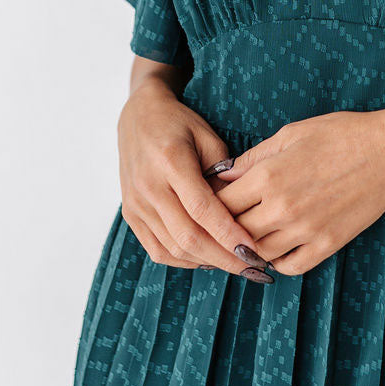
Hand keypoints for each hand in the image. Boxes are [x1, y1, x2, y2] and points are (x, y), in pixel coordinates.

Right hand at [117, 79, 274, 278]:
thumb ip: (223, 174)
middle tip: (253, 267)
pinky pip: (158, 250)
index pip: (202, 208)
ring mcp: (136, 204)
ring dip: (207, 261)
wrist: (137, 117)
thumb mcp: (208, 137)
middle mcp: (149, 186)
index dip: (228, 234)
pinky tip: (208, 258)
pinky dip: (184, 260)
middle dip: (223, 257)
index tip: (254, 250)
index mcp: (170, 160)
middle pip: (187, 236)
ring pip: (173, 248)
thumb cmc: (179, 124)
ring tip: (236, 264)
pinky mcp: (130, 216)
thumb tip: (241, 213)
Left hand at [212, 107, 384, 276]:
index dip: (211, 202)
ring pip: (259, 252)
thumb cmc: (341, 134)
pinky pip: (290, 266)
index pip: (221, 202)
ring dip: (248, 246)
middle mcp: (282, 207)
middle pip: (234, 230)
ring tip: (245, 238)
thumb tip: (224, 174)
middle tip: (221, 224)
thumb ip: (254, 157)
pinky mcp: (327, 244)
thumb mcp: (291, 133)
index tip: (209, 201)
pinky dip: (277, 262)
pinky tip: (275, 249)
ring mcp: (305, 230)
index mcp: (270, 175)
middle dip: (224, 227)